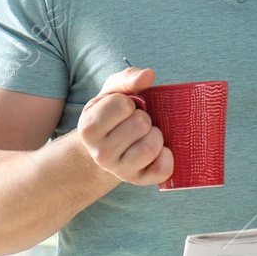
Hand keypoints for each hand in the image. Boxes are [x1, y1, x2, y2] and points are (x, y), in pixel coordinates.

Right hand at [78, 67, 172, 185]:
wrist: (106, 147)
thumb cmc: (112, 114)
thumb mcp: (112, 92)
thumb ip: (127, 79)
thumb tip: (148, 75)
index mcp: (89, 127)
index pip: (122, 105)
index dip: (129, 102)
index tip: (123, 109)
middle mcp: (100, 153)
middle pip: (140, 124)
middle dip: (144, 118)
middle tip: (135, 123)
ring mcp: (118, 170)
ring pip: (151, 148)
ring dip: (156, 135)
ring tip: (145, 135)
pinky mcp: (138, 181)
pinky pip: (163, 170)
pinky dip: (167, 157)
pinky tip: (158, 151)